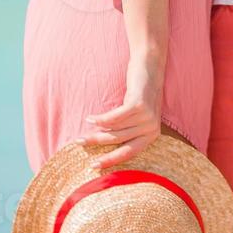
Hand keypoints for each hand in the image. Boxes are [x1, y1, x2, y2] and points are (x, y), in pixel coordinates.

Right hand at [76, 53, 163, 169]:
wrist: (151, 65)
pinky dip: (100, 119)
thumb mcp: (139, 115)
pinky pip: (114, 117)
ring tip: (82, 132)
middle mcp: (151, 128)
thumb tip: (106, 146)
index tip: (93, 166)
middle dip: (98, 145)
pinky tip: (90, 119)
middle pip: (118, 142)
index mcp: (152, 135)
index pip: (128, 154)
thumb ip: (130, 130)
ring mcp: (146, 117)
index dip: (110, 160)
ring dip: (95, 131)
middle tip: (80, 147)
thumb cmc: (142, 92)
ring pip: (114, 129)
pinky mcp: (139, 105)